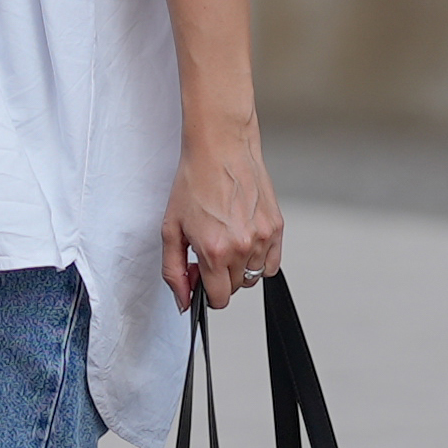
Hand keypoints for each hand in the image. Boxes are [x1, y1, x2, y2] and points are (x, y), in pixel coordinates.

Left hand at [160, 126, 282, 310]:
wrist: (220, 148)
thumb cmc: (195, 181)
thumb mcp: (170, 229)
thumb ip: (174, 270)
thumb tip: (183, 299)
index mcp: (215, 250)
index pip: (218, 299)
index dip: (206, 292)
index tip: (201, 278)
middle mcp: (242, 247)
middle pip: (235, 288)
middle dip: (220, 277)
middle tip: (209, 252)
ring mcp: (262, 237)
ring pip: (253, 276)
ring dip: (239, 267)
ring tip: (227, 239)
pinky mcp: (276, 227)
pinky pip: (272, 263)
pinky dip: (259, 259)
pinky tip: (244, 240)